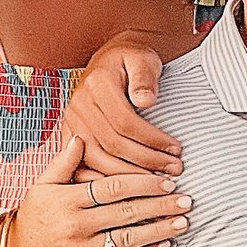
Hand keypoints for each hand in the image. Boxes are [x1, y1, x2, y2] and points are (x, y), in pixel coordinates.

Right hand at [8, 136, 187, 246]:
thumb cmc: (33, 216)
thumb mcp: (43, 184)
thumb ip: (65, 161)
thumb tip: (82, 135)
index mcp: (68, 200)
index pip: (114, 187)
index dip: (144, 183)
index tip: (168, 181)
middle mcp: (76, 225)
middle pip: (127, 212)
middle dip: (160, 205)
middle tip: (186, 199)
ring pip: (128, 238)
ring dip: (159, 230)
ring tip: (182, 222)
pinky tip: (164, 246)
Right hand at [71, 39, 181, 173]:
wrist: (109, 60)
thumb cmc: (131, 61)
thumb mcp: (142, 59)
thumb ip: (145, 78)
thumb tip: (146, 101)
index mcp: (97, 85)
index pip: (126, 122)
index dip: (153, 139)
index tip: (176, 150)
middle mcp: (79, 105)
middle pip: (113, 144)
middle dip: (147, 161)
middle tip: (174, 171)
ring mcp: (71, 122)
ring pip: (98, 159)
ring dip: (130, 175)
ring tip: (157, 181)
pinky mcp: (69, 135)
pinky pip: (84, 165)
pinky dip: (105, 179)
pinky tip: (128, 187)